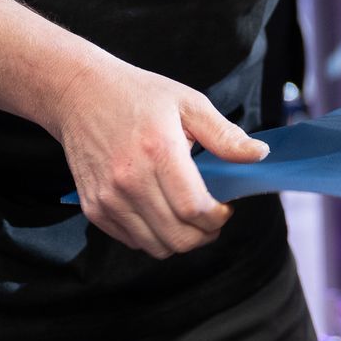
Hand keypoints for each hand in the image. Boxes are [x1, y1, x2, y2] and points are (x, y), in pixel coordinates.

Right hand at [52, 52, 268, 258]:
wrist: (80, 94)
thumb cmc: (139, 95)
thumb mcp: (189, 103)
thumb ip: (225, 135)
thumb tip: (260, 155)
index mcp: (158, 152)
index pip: (194, 209)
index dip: (217, 218)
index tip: (225, 208)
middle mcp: (129, 180)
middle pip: (177, 237)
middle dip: (204, 234)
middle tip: (212, 218)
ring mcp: (108, 198)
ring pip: (155, 247)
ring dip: (180, 239)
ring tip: (187, 216)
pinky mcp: (93, 208)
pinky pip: (132, 241)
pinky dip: (152, 236)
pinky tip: (160, 211)